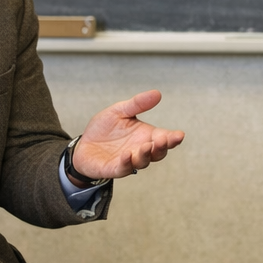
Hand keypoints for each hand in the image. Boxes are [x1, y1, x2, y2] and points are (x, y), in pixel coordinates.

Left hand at [70, 90, 184, 181]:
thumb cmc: (104, 129)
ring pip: (143, 162)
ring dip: (146, 155)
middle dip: (163, 147)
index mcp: (146, 135)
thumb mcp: (120, 111)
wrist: (83, 144)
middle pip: (158, 153)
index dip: (173, 138)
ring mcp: (129, 161)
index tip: (179, 135)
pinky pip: (123, 168)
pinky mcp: (114, 168)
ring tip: (145, 146)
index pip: (165, 138)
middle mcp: (140, 149)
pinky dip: (126, 163)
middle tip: (164, 140)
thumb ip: (138, 104)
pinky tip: (127, 155)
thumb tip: (157, 93)